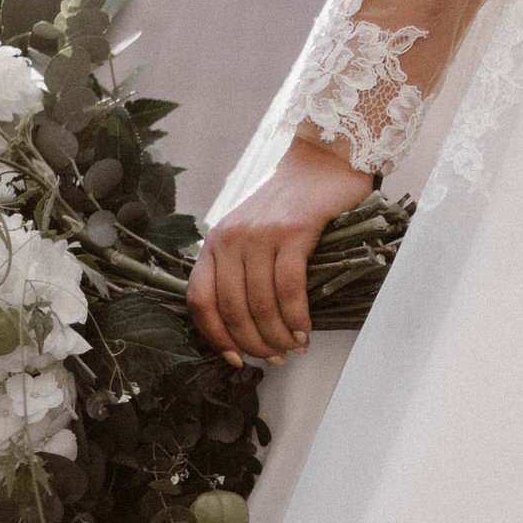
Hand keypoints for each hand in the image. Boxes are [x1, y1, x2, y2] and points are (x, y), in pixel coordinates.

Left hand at [188, 133, 370, 364]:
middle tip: (275, 359)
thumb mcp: (251, 233)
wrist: (322, 162)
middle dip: (254, 343)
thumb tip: (248, 325)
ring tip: (294, 348)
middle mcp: (229, 238)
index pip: (201, 300)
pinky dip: (296, 317)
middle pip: (231, 308)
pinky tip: (304, 329)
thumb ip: (242, 268)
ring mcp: (259, 234)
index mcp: (214, 242)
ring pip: (260, 303)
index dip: (216, 337)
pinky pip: (288, 287)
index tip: (237, 360)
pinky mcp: (291, 232)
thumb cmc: (291, 205)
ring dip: (278, 335)